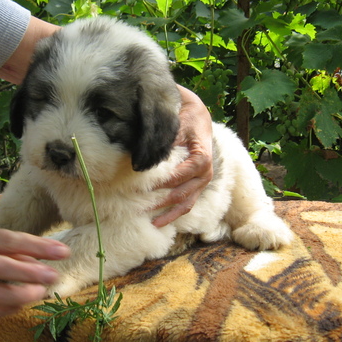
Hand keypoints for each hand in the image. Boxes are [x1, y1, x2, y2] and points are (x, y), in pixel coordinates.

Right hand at [0, 226, 68, 317]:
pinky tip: (22, 303)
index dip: (40, 247)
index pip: (13, 241)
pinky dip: (9, 309)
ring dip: (23, 296)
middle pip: (3, 268)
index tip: (64, 252)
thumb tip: (46, 256)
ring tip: (40, 292)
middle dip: (32, 274)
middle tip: (53, 277)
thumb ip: (15, 246)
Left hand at [152, 86, 212, 226]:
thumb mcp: (176, 126)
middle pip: (180, 194)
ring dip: (167, 215)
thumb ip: (163, 142)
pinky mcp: (197, 187)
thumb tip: (143, 157)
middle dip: (158, 202)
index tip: (138, 187)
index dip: (159, 183)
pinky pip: (186, 204)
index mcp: (201, 159)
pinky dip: (173, 214)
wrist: (198, 117)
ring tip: (150, 224)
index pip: (178, 176)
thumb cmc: (185, 120)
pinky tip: (157, 222)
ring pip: (185, 204)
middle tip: (136, 208)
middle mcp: (205, 174)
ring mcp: (202, 183)